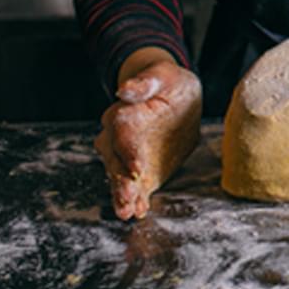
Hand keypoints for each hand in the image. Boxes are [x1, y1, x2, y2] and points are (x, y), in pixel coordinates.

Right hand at [95, 48, 201, 219]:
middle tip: (127, 198)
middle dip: (121, 181)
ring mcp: (128, 156)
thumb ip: (146, 82)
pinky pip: (136, 185)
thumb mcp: (162, 76)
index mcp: (123, 114)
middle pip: (116, 161)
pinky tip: (137, 212)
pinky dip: (136, 199)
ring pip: (121, 177)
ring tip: (126, 211)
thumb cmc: (167, 83)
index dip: (129, 151)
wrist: (173, 96)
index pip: (122, 134)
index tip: (137, 167)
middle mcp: (118, 138)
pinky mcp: (141, 168)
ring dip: (123, 195)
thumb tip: (126, 89)